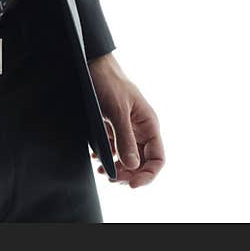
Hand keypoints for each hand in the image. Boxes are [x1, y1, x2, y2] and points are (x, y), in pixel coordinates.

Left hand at [89, 52, 164, 187]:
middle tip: (111, 179)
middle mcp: (141, 129)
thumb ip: (125, 138)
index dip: (148, 175)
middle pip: (142, 162)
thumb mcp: (117, 111)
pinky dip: (108, 157)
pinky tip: (97, 157)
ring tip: (102, 171)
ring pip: (128, 158)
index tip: (131, 185)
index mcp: (149, 125)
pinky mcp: (113, 127)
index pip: (157, 159)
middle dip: (129, 174)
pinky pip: (115, 149)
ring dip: (117, 168)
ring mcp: (127, 129)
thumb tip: (133, 166)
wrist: (92, 65)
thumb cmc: (109, 83)